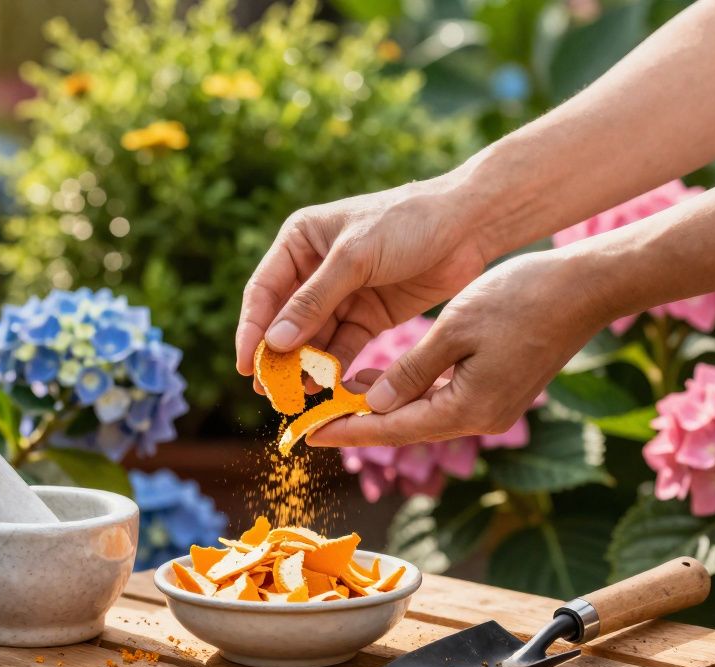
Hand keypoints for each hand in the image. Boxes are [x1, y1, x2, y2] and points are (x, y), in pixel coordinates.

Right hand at [234, 172, 495, 383]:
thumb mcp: (356, 257)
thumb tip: (274, 343)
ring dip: (305, 366)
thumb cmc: (407, 223)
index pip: (264, 292)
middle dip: (277, 356)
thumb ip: (314, 301)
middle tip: (270, 392)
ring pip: (313, 338)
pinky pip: (343, 346)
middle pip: (285, 320)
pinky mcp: (369, 316)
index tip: (246, 367)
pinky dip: (334, 367)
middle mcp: (314, 269)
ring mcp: (342, 294)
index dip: (251, 330)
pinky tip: (328, 389)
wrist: (468, 225)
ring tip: (299, 396)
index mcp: (300, 241)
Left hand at [310, 248, 610, 446]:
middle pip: (406, 429)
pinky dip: (410, 396)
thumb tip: (373, 404)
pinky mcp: (500, 393)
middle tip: (312, 419)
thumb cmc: (520, 299)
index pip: (392, 428)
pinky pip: (443, 402)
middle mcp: (481, 419)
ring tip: (336, 400)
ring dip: (383, 409)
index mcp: (468, 407)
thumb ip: (410, 370)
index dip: (347, 431)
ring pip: (423, 416)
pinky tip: (382, 385)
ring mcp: (494, 409)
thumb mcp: (454, 328)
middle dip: (359, 424)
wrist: (584, 288)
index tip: (307, 435)